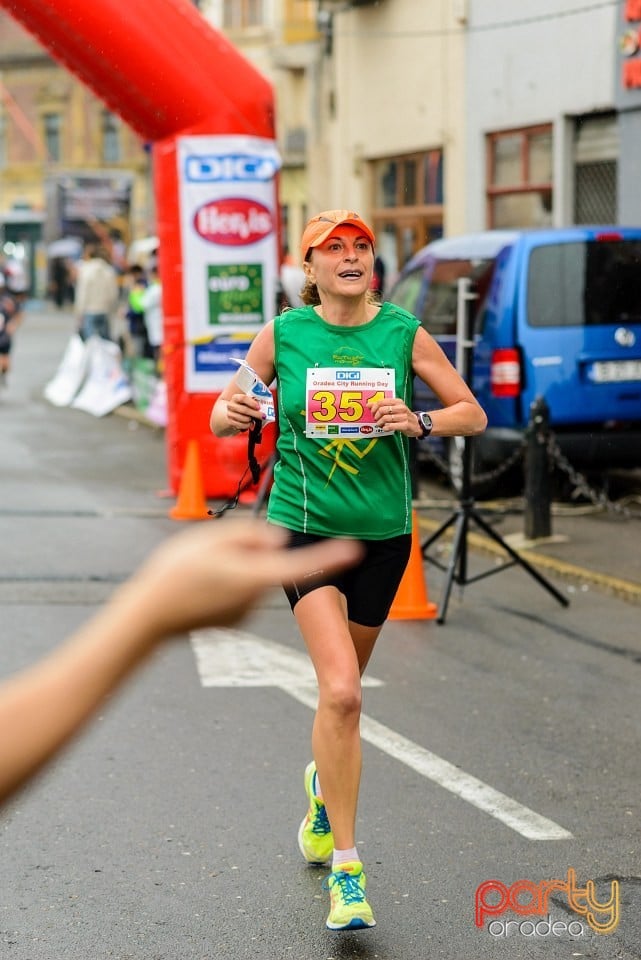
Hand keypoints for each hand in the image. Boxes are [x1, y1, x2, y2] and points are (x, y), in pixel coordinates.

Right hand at [126, 519, 362, 636]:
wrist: (148, 617)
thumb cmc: (176, 573)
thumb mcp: (211, 539)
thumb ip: (250, 535)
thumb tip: (278, 539)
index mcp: (255, 577)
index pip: (302, 565)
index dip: (330, 555)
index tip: (356, 549)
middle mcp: (255, 599)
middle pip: (267, 563)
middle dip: (250, 551)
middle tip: (210, 549)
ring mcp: (243, 614)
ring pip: (250, 576)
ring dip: (234, 568)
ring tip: (197, 568)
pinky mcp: (231, 621)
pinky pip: (237, 592)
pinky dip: (224, 584)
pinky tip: (197, 586)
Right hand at [224, 393, 262, 431]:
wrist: (232, 414)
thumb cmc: (243, 407)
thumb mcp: (247, 403)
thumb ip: (254, 403)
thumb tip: (265, 408)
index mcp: (236, 398)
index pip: (243, 398)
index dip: (252, 403)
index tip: (259, 407)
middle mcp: (231, 405)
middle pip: (244, 410)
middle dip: (255, 414)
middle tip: (263, 416)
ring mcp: (230, 414)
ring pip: (243, 419)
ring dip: (251, 420)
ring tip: (253, 420)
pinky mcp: (230, 422)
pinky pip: (241, 425)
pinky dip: (247, 425)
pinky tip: (249, 424)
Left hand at [370, 398, 419, 435]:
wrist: (417, 424)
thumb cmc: (403, 416)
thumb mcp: (394, 408)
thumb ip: (381, 406)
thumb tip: (368, 404)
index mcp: (397, 401)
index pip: (382, 402)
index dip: (374, 407)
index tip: (372, 413)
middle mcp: (401, 407)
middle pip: (382, 410)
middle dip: (376, 416)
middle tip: (376, 419)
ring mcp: (404, 416)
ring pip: (386, 418)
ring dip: (380, 423)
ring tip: (380, 425)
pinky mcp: (405, 425)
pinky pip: (391, 426)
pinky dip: (385, 428)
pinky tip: (385, 428)